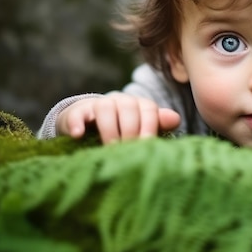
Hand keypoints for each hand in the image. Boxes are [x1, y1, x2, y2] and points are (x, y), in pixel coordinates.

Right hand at [56, 93, 180, 143]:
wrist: (85, 127)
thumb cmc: (121, 132)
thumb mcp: (139, 130)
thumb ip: (157, 124)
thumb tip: (176, 119)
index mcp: (138, 105)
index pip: (149, 108)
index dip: (150, 126)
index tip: (147, 145)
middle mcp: (120, 101)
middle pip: (128, 106)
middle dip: (130, 130)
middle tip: (128, 150)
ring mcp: (97, 104)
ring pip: (105, 107)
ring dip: (109, 128)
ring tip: (111, 148)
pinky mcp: (76, 112)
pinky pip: (77, 114)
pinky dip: (78, 124)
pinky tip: (79, 135)